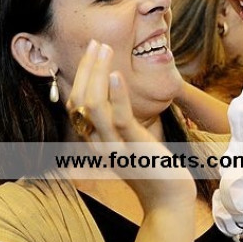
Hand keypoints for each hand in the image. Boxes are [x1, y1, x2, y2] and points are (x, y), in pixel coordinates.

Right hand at [66, 39, 195, 208]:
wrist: (167, 198)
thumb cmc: (150, 165)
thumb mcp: (126, 140)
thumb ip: (115, 119)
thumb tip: (113, 89)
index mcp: (93, 140)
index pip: (75, 103)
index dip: (81, 74)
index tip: (91, 51)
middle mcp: (97, 143)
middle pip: (79, 100)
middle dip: (87, 68)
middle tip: (96, 43)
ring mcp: (114, 147)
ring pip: (93, 105)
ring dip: (96, 73)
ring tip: (104, 49)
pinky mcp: (134, 148)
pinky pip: (119, 119)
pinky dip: (116, 94)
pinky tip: (116, 74)